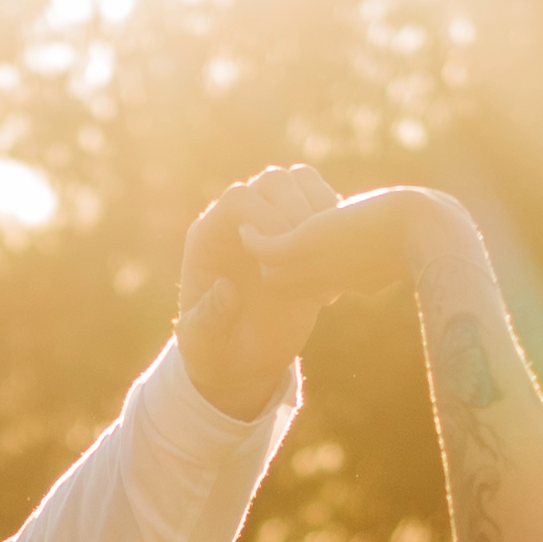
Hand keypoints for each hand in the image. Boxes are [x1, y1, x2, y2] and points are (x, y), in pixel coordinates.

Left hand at [174, 158, 395, 410]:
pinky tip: (339, 263)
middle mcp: (241, 222)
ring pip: (300, 185)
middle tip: (313, 250)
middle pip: (273, 181)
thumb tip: (225, 290)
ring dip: (322, 210)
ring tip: (330, 253)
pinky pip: (323, 206)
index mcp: (210, 238)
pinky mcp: (302, 236)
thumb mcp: (204, 346)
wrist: (244, 360)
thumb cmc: (216, 352)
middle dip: (298, 209)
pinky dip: (337, 224)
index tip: (285, 247)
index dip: (265, 216)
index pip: (239, 199)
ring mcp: (273, 224)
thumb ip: (207, 322)